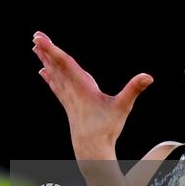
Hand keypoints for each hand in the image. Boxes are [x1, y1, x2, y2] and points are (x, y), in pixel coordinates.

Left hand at [31, 31, 152, 157]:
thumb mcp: (122, 107)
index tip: (40, 39)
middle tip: (35, 36)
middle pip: (57, 66)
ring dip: (46, 60)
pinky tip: (43, 72)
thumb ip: (133, 89)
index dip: (52, 50)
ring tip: (35, 48)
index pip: (65, 64)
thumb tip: (148, 76)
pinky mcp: (69, 104)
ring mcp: (68, 98)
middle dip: (46, 51)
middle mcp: (72, 90)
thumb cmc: (107, 128)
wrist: (91, 150)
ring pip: (54, 75)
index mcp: (81, 86)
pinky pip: (56, 86)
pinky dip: (49, 76)